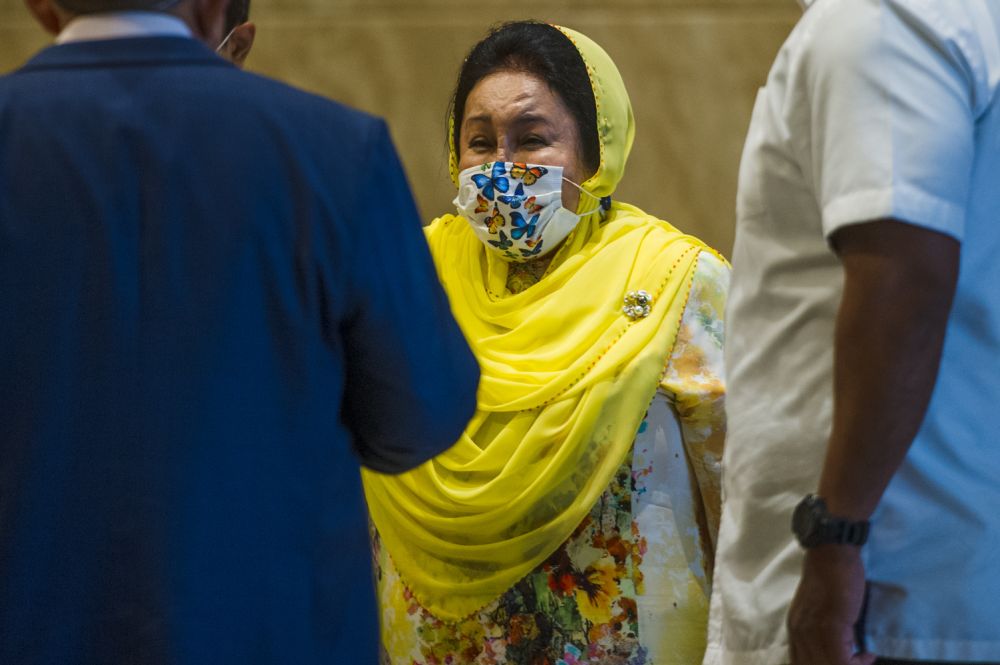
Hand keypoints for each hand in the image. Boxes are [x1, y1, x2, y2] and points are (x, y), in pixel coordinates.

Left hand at [787, 545, 875, 664]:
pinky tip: (868, 654)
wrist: (832, 554)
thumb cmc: (832, 577)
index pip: (801, 663)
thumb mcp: (818, 610)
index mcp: (795, 629)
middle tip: (858, 661)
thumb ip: (820, 631)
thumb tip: (838, 650)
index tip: (847, 660)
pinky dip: (858, 663)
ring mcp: (812, 631)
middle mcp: (799, 633)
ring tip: (864, 658)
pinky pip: (842, 661)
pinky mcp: (829, 628)